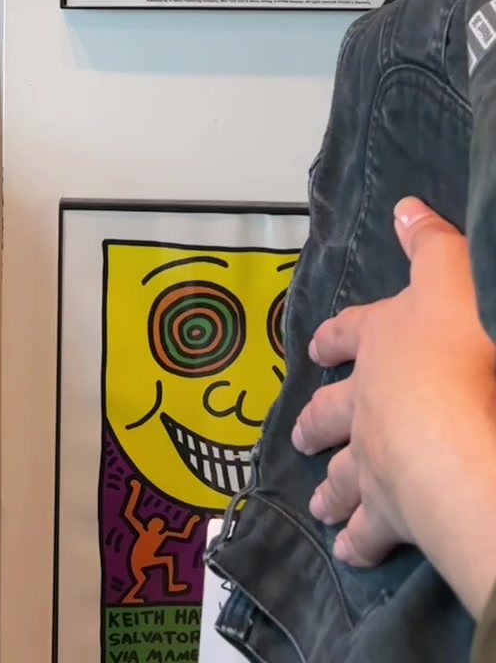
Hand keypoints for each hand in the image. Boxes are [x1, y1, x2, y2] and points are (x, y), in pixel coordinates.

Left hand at [291, 201, 495, 617]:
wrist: (459, 437)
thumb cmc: (461, 352)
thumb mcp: (453, 281)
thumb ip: (431, 247)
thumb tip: (406, 207)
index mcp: (382, 345)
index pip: (352, 333)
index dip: (335, 337)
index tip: (314, 349)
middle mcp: (366, 403)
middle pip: (333, 411)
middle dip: (317, 421)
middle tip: (299, 435)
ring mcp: (373, 461)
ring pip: (343, 476)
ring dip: (331, 488)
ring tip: (318, 502)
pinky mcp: (392, 513)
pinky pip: (370, 533)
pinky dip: (359, 543)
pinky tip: (349, 553)